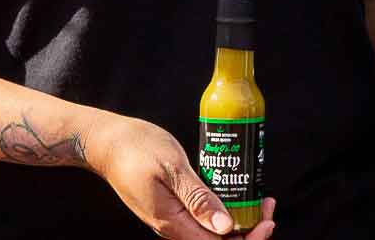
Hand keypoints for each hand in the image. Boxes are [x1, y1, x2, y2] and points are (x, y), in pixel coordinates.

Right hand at [83, 113, 278, 238]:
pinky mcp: (174, 211)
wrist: (106, 143)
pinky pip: (204, 222)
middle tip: (269, 207)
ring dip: (241, 223)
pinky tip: (238, 194)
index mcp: (173, 223)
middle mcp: (173, 229)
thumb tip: (226, 227)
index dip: (249, 239)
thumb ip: (198, 198)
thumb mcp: (171, 168)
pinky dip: (226, 213)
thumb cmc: (136, 148)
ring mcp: (173, 221)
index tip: (266, 218)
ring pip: (213, 235)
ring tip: (260, 201)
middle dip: (250, 232)